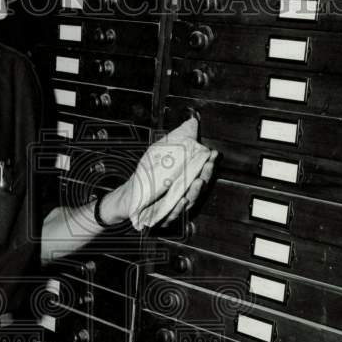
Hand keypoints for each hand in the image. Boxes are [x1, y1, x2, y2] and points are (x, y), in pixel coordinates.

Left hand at [97, 138, 217, 226]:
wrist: (129, 197)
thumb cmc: (146, 177)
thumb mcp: (159, 155)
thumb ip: (175, 142)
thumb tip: (191, 123)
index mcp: (185, 182)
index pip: (201, 173)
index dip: (208, 165)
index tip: (213, 155)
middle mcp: (183, 195)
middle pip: (199, 188)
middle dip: (205, 176)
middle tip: (208, 166)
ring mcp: (175, 208)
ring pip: (189, 202)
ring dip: (194, 192)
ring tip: (197, 181)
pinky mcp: (164, 218)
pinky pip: (173, 215)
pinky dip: (178, 208)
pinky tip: (181, 200)